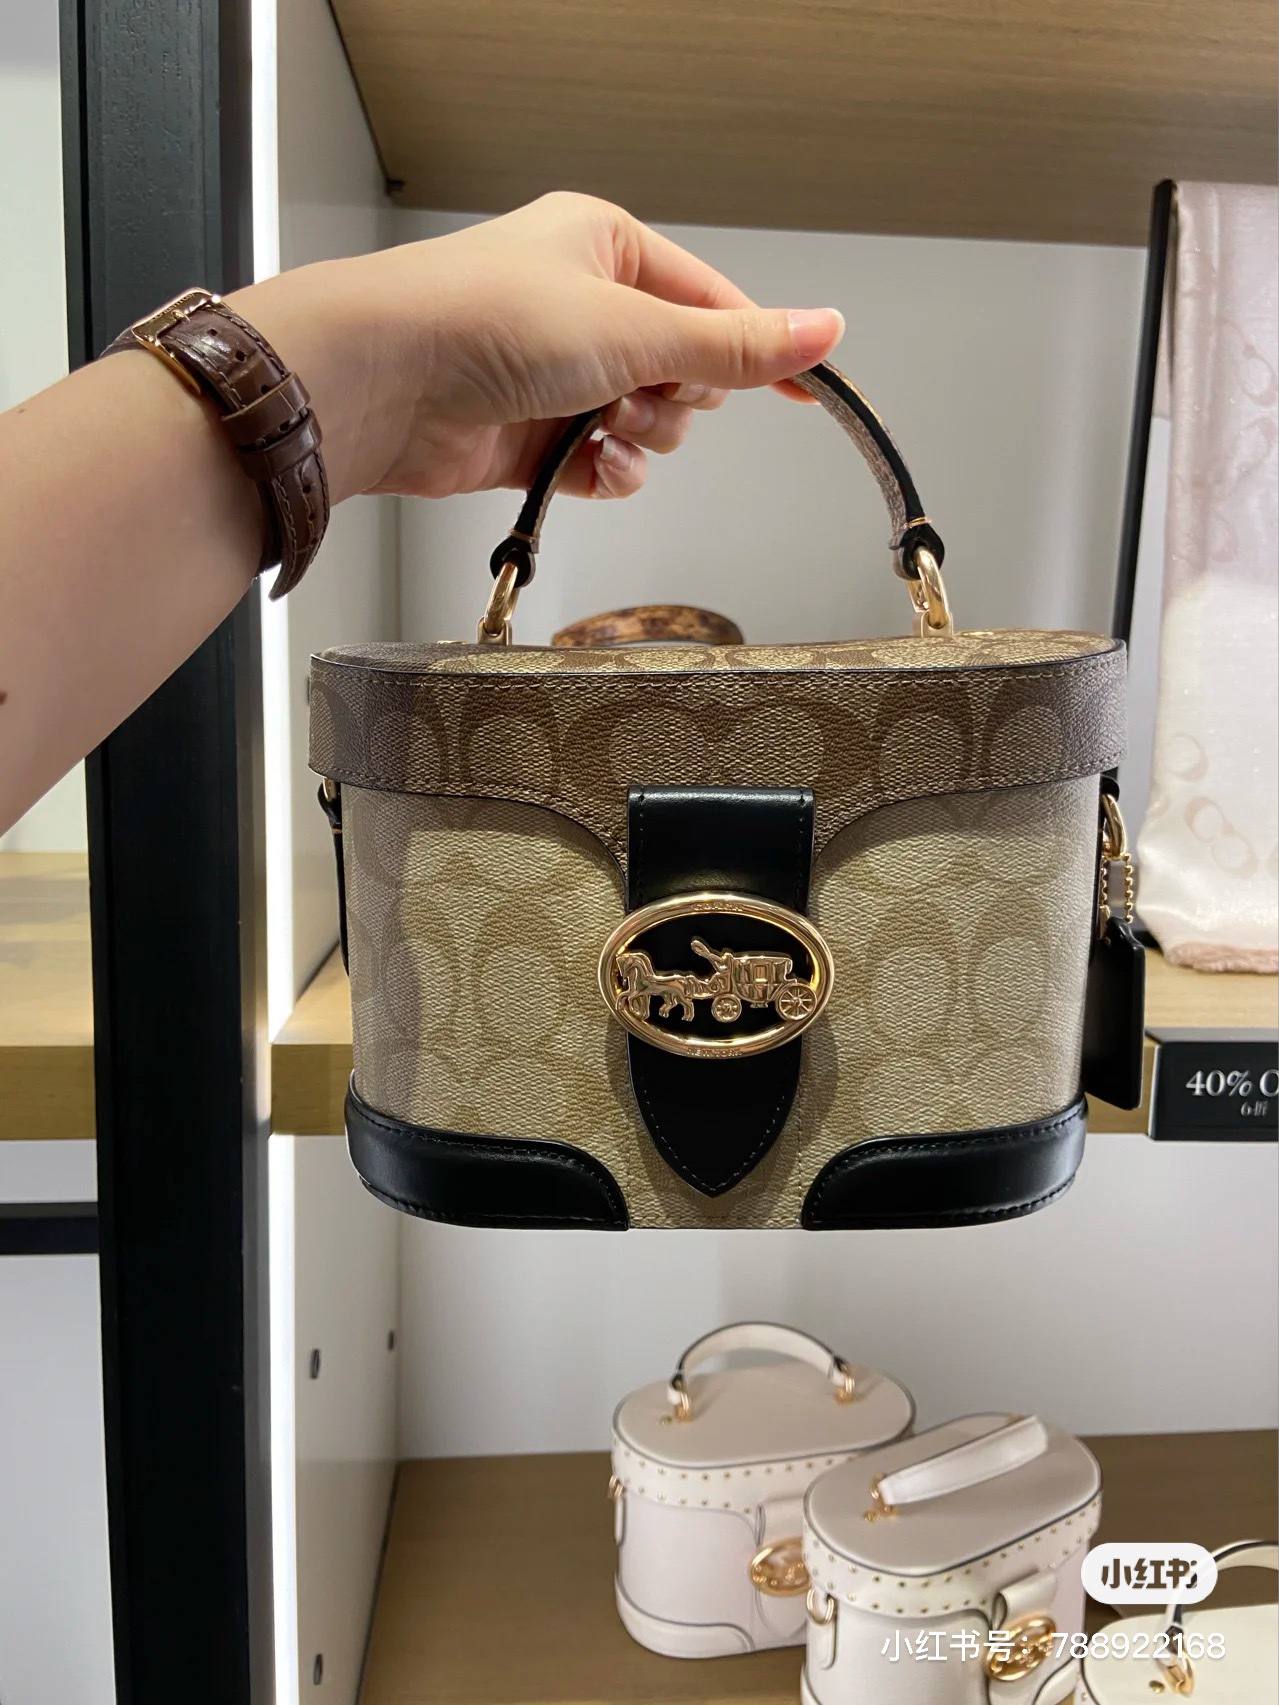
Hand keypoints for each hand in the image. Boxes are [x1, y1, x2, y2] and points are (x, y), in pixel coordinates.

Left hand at [230, 192, 844, 506]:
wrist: (383, 384)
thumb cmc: (481, 322)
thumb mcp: (633, 328)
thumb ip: (732, 346)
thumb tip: (821, 330)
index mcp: (607, 248)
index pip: (711, 303)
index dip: (756, 349)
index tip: (804, 391)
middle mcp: (581, 306)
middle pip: (681, 371)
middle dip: (672, 397)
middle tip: (638, 390)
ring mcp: (555, 374)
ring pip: (645, 426)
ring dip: (636, 438)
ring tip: (595, 425)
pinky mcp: (531, 436)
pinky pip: (603, 466)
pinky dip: (604, 474)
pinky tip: (587, 470)